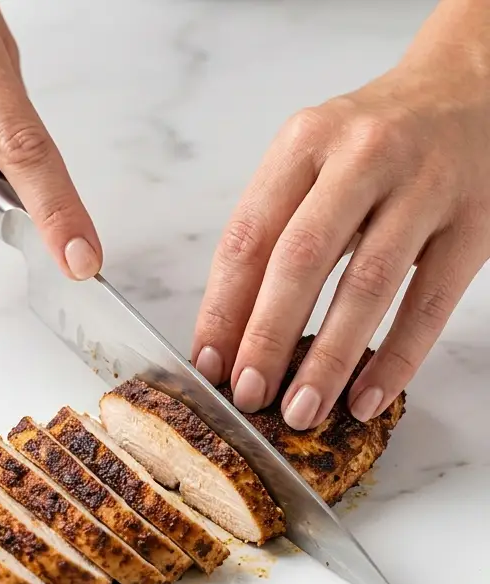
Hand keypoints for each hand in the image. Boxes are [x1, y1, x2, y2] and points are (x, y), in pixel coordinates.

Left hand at [191, 0, 489, 428]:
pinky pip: (429, 301)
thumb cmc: (374, 139)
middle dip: (267, 337)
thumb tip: (230, 328)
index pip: (248, 235)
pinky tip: (366, 397)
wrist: (471, 87)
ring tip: (301, 409)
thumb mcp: (312, 158)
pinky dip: (396, 358)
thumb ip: (275, 226)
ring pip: (365, 285)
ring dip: (329, 359)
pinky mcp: (474, 221)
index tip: (207, 362)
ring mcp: (423, 187)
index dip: (222, 307)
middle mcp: (360, 157)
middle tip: (248, 394)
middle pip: (300, 260)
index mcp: (304, 143)